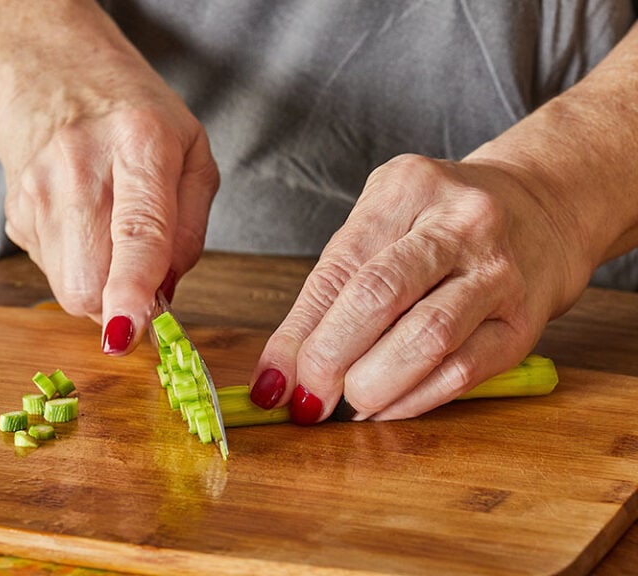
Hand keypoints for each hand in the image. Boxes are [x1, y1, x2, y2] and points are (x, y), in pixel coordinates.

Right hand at [0, 13, 218, 352]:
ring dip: (102, 283)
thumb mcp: (193, 154)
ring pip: (70, 288)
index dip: (133, 289)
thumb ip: (190, 229)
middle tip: (145, 270)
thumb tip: (164, 295)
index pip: (137, 230)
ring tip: (112, 230)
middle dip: (122, 302)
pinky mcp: (14, 217)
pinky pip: (55, 274)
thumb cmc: (135, 114)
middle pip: (90, 281)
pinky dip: (80, 265)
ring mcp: (35, 195)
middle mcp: (79, 169)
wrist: (47, 71)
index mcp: (139, 144)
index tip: (127, 330)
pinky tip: (86, 222)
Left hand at [250, 154, 590, 422]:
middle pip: (379, 296)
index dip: (298, 335)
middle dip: (330, 360)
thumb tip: (280, 374)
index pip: (338, 269)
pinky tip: (387, 406)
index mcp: (408, 188)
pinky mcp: (523, 323)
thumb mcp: (380, 225)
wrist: (540, 212)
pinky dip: (413, 400)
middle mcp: (460, 223)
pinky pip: (462, 372)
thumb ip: (330, 290)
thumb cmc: (438, 223)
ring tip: (347, 404)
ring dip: (373, 386)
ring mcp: (498, 272)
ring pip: (426, 338)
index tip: (272, 383)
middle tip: (307, 399)